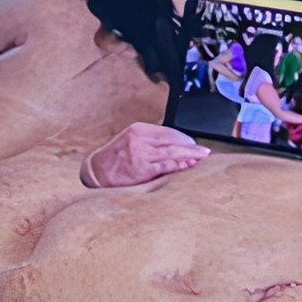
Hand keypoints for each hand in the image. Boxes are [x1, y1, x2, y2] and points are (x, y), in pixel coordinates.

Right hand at [84, 122, 208, 187]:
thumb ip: (148, 139)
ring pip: (172, 153)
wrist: (97, 171)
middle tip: (205, 151)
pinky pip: (166, 166)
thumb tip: (173, 143)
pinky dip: (180, 165)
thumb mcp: (129, 140)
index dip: (183, 138)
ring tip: (202, 157)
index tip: (193, 143)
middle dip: (191, 146)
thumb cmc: (114, 157)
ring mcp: (141, 154)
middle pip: (173, 141)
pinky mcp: (142, 169)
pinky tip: (189, 165)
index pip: (167, 131)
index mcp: (138, 130)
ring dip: (190, 155)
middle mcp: (140, 140)